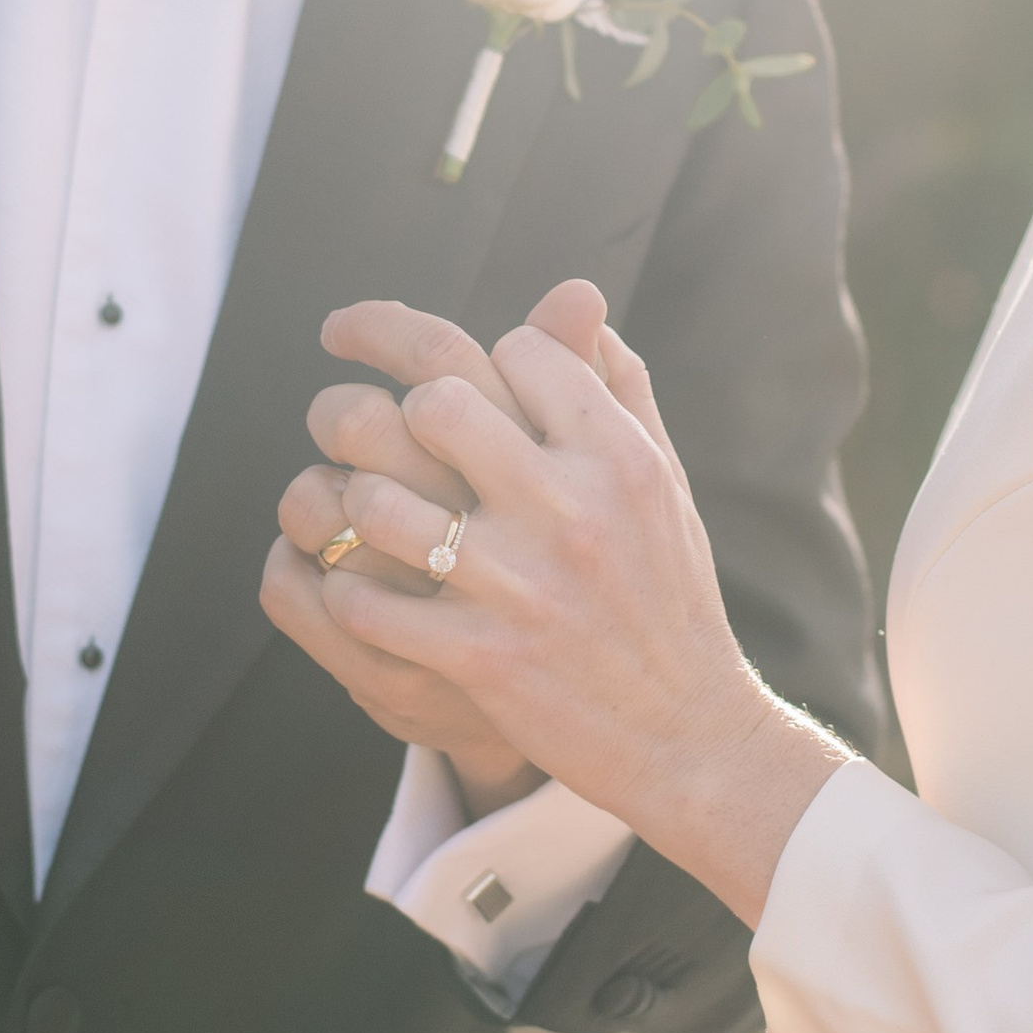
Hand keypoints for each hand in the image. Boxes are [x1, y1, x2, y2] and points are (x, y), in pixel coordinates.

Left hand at [285, 297, 848, 923]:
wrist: (688, 734)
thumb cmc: (668, 596)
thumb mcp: (663, 484)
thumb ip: (616, 386)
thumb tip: (573, 299)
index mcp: (616, 456)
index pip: (514, 349)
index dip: (472, 358)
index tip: (444, 383)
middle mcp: (570, 509)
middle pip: (434, 404)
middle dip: (384, 407)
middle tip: (351, 422)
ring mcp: (520, 587)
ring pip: (378, 500)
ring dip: (351, 501)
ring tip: (358, 511)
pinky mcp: (477, 659)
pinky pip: (363, 603)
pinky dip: (345, 591)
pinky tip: (358, 589)